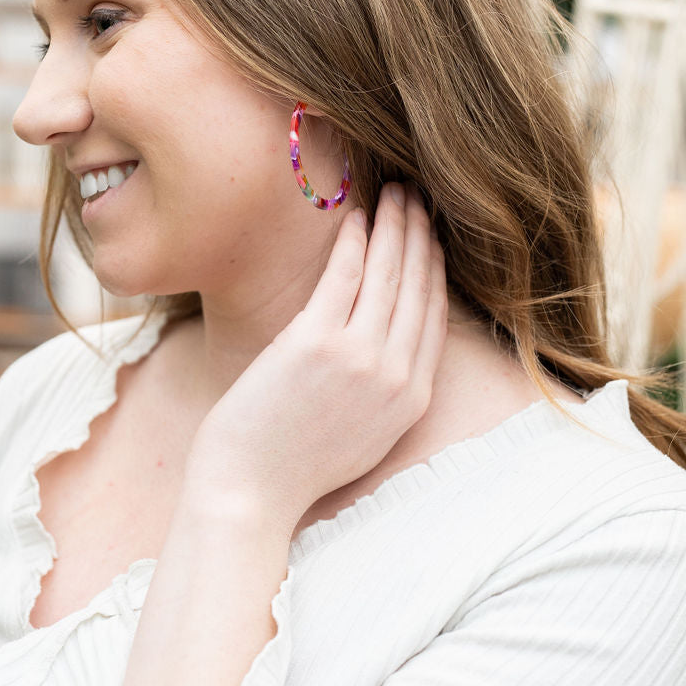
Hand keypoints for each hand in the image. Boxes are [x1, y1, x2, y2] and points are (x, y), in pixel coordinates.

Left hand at [185, 183, 448, 531]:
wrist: (249, 493)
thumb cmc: (291, 464)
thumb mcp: (362, 434)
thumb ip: (383, 388)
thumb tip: (385, 341)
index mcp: (411, 399)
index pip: (435, 316)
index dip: (436, 269)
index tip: (433, 235)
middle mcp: (395, 376)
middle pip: (420, 287)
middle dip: (423, 235)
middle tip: (421, 197)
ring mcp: (359, 359)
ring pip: (390, 275)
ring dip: (397, 226)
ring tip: (396, 193)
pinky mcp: (316, 344)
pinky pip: (345, 278)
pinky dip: (355, 243)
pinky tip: (356, 219)